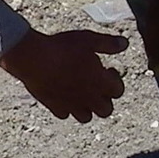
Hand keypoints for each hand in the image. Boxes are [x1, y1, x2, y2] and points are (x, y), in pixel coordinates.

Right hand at [0, 29, 127, 122]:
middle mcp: (90, 98)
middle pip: (106, 110)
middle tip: (95, 84)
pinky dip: (66, 108)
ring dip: (87, 107)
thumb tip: (124, 43)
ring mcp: (72, 105)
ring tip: (80, 92)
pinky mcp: (54, 107)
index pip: (118, 91)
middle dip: (104, 99)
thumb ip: (108, 43)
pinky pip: (64, 114)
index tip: (106, 69)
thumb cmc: (63, 47)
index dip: (115, 80)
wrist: (34, 59)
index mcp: (101, 83)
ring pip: (86, 117)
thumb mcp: (89, 39)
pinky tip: (61, 94)